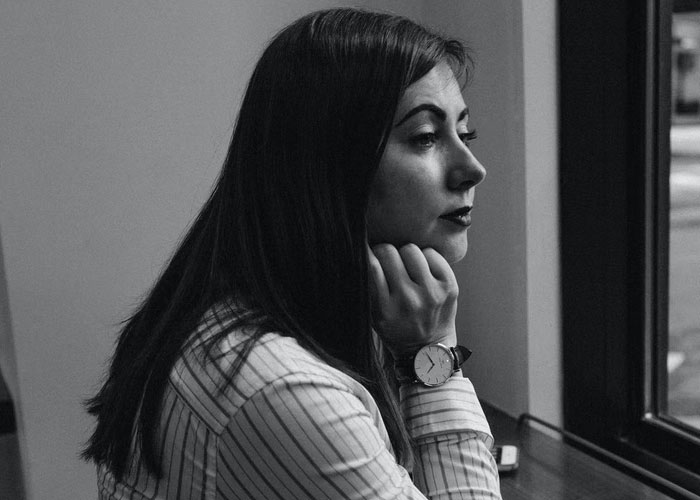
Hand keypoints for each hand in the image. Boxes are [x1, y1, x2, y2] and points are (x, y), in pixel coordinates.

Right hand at [367, 243, 458, 359]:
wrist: (428, 350)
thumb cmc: (396, 329)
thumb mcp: (373, 315)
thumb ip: (367, 287)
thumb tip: (363, 249)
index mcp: (385, 308)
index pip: (371, 265)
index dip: (367, 252)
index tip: (367, 251)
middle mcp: (408, 300)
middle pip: (389, 252)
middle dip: (384, 254)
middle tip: (387, 262)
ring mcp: (431, 293)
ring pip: (410, 249)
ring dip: (405, 255)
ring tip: (406, 267)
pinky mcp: (449, 287)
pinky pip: (431, 254)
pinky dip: (424, 257)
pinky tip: (422, 270)